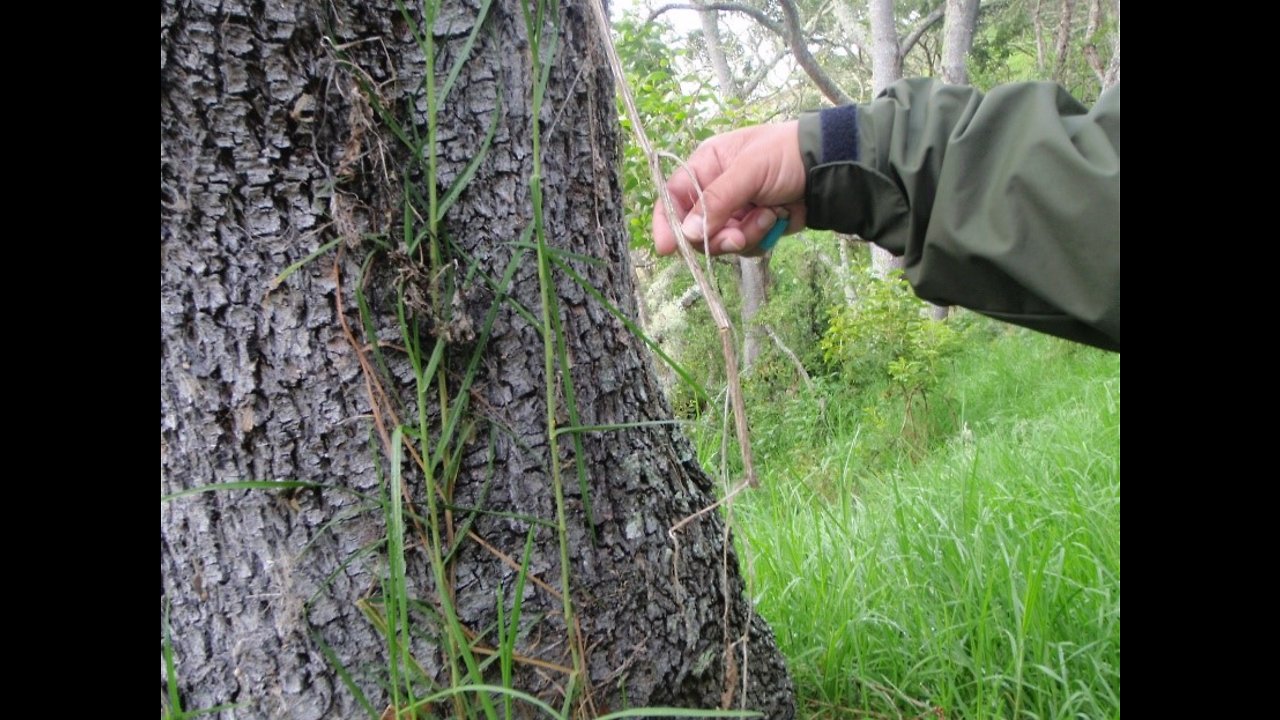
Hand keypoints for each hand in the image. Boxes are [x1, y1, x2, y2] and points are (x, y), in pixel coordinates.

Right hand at [652, 120, 806, 256]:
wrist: (828, 170)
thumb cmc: (786, 155)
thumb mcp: (749, 171)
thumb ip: (717, 201)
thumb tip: (687, 233)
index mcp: (707, 165)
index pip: (674, 197)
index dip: (668, 223)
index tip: (668, 248)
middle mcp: (715, 190)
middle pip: (695, 228)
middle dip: (716, 236)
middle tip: (737, 236)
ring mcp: (734, 211)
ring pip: (720, 241)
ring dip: (744, 236)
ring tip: (767, 216)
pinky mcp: (753, 227)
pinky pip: (742, 247)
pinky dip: (758, 239)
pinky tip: (775, 219)